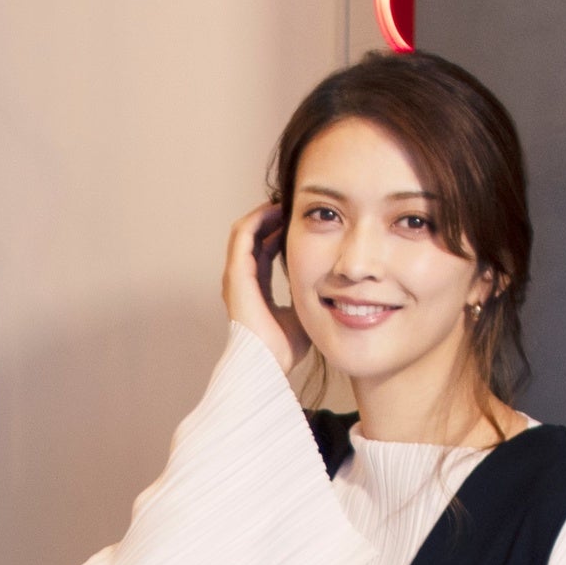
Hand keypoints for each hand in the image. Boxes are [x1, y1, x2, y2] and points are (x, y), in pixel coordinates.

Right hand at [222, 202, 309, 376]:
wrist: (268, 363)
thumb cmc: (283, 348)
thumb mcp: (302, 313)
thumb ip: (309, 297)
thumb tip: (330, 287)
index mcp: (256, 290)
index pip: (263, 251)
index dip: (278, 232)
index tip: (297, 220)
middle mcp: (241, 281)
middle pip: (252, 237)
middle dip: (269, 217)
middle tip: (290, 204)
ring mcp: (236, 277)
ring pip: (244, 231)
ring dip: (262, 213)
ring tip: (282, 201)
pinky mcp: (236, 274)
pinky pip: (243, 235)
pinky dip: (257, 219)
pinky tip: (275, 209)